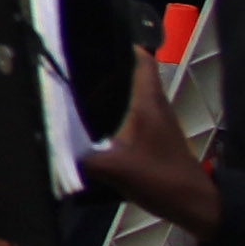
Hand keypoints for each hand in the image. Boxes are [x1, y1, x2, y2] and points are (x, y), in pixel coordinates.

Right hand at [79, 49, 220, 237]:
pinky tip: (95, 125)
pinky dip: (116, 113)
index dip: (124, 45)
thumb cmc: (159, 177)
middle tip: (74, 69)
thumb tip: (52, 148)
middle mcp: (155, 105)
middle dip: (106, 70)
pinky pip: (133, 114)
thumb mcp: (115, 169)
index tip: (96, 42)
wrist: (193, 203)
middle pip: (133, 75)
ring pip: (132, 96)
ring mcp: (158, 121)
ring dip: (111, 93)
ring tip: (78, 94)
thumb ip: (81, 157)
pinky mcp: (156, 136)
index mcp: (148, 103)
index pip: (142, 61)